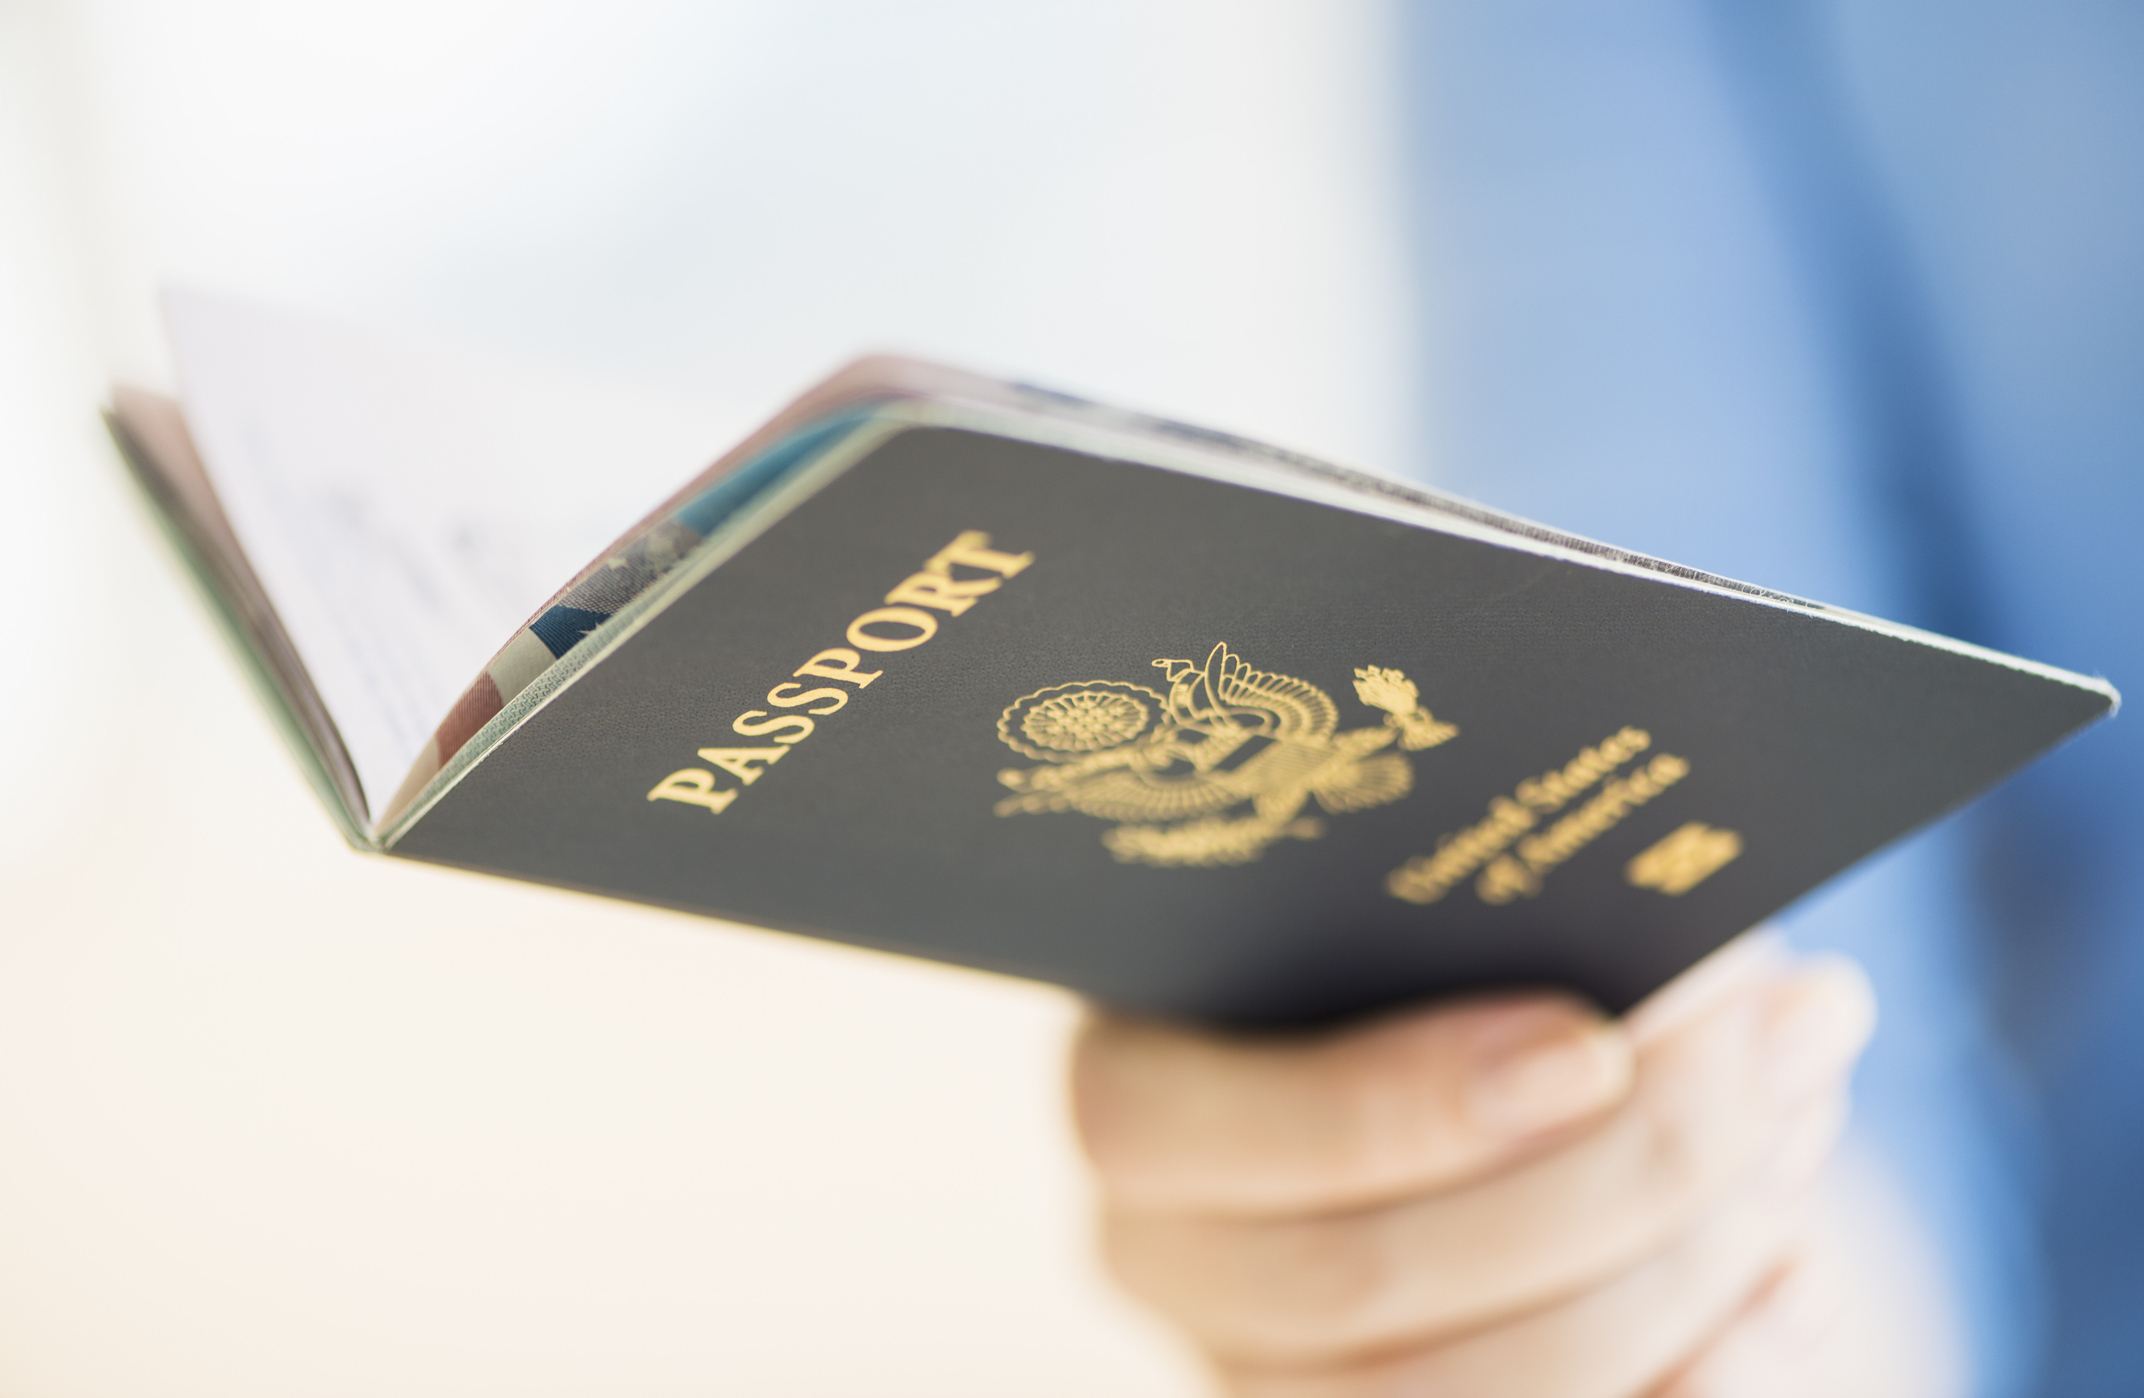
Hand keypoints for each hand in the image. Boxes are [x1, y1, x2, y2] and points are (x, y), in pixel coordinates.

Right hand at [1071, 938, 1875, 1396]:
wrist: (1448, 1080)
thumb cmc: (1431, 954)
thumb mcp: (1419, 903)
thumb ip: (1487, 903)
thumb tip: (1692, 950)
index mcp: (1137, 1103)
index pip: (1199, 1131)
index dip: (1394, 1105)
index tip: (1592, 1045)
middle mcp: (1175, 1266)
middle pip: (1363, 1277)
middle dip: (1608, 1176)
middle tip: (1781, 1051)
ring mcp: (1272, 1382)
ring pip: (1471, 1394)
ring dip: (1678, 1266)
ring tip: (1802, 1127)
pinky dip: (1698, 1376)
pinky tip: (1787, 1275)